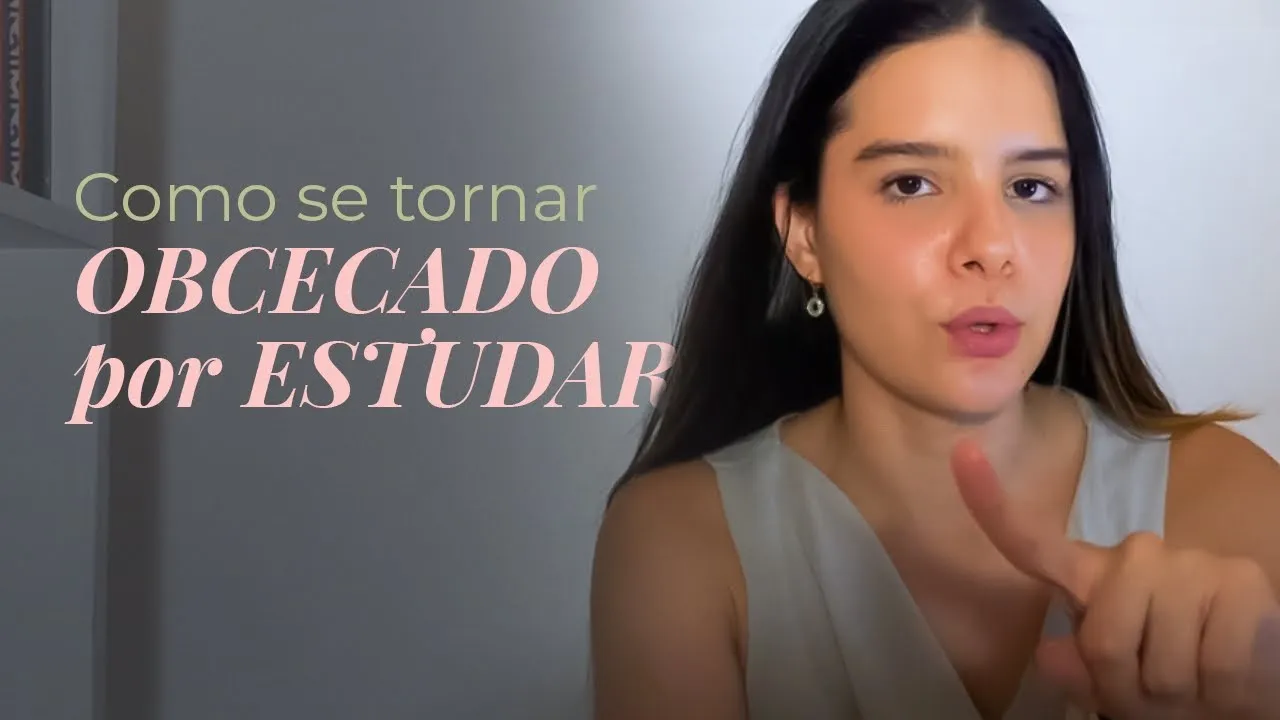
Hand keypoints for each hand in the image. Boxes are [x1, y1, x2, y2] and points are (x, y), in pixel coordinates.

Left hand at [950, 439, 1279, 719]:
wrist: (1259, 679)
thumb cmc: (1180, 679)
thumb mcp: (1121, 685)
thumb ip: (1081, 671)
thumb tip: (1050, 654)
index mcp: (1096, 576)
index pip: (1033, 543)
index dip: (991, 503)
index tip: (962, 454)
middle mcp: (1138, 556)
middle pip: (1100, 639)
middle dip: (1126, 685)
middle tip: (1157, 690)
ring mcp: (1189, 563)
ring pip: (1155, 662)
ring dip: (1176, 695)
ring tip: (1196, 682)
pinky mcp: (1239, 582)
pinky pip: (1211, 666)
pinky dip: (1220, 692)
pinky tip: (1229, 677)